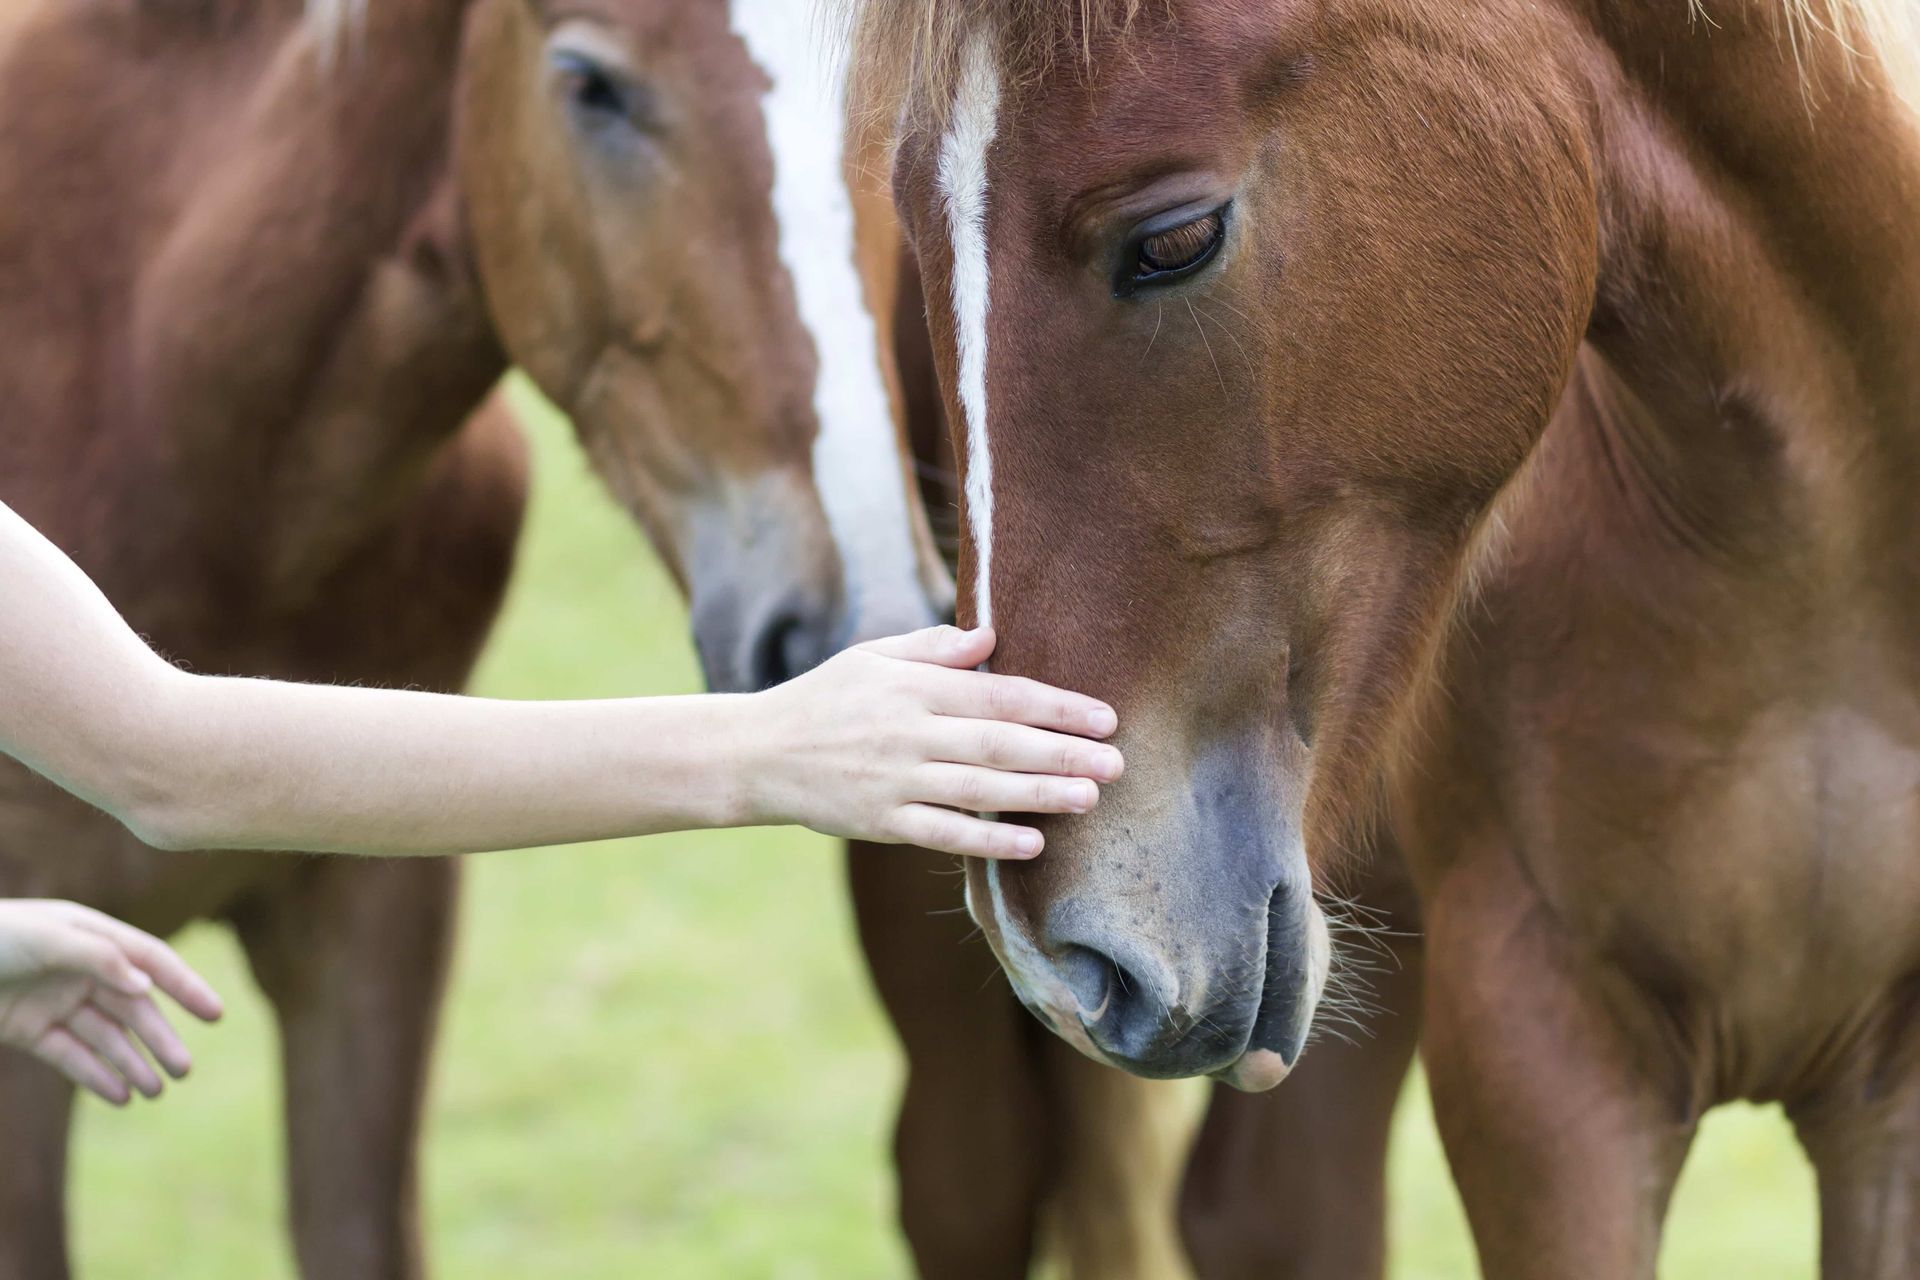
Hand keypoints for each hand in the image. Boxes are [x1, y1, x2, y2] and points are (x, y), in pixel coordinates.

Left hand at [0, 900, 223, 1104]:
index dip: (186, 986)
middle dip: (159, 1040)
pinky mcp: (30, 1030)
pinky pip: (70, 1056)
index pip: (151, 962)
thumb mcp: (48, 938)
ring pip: (106, 1037)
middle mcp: (82, 970)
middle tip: (184, 1070)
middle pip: (132, 1008)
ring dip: (131, 1063)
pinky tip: (119, 1095)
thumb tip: (148, 985)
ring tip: (155, 1091)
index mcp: (94, 937)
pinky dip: (95, 1075)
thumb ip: (100, 958)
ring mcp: (56, 1001)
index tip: (215, 1014)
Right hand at [748, 626, 1124, 857]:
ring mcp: (894, 780)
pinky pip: (943, 832)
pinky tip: (1033, 842)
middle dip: (1063, 753)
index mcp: (912, 687)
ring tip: (1090, 798)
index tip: (1104, 717)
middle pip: (1000, 743)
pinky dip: (988, 839)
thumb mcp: (871, 657)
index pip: (999, 695)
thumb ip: (933, 649)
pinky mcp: (879, 822)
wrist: (755, 753)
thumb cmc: (823, 699)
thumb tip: (990, 636)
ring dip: (1040, 794)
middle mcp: (908, 733)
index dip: (1056, 707)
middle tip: (1117, 763)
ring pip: (980, 789)